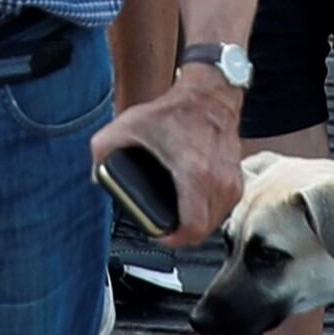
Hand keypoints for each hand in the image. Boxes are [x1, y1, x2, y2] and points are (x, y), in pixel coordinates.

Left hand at [91, 68, 244, 245]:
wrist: (209, 95)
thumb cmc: (175, 111)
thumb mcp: (129, 125)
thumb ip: (104, 150)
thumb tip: (97, 174)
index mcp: (194, 171)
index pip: (192, 228)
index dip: (172, 239)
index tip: (158, 234)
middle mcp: (218, 180)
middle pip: (203, 231)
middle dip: (180, 234)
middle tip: (162, 227)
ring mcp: (231, 181)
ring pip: (215, 223)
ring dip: (195, 225)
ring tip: (176, 218)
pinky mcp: (236, 180)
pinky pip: (222, 210)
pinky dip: (207, 213)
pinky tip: (191, 206)